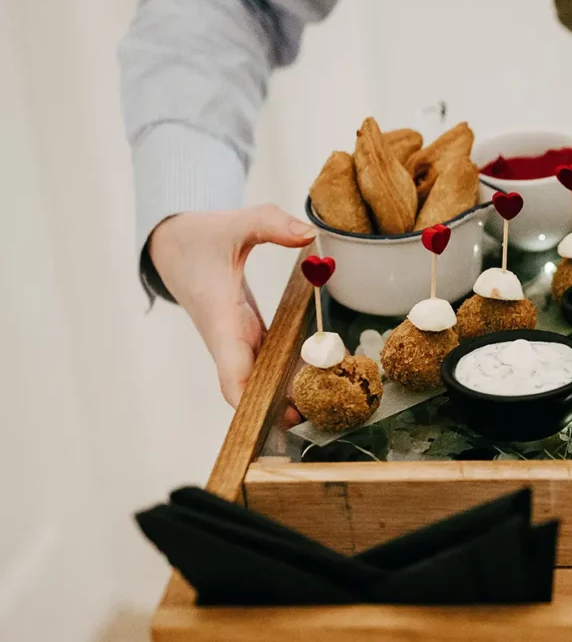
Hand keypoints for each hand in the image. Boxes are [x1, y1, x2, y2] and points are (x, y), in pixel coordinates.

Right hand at [149, 205, 314, 419]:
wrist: (172, 244)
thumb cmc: (198, 237)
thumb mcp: (233, 223)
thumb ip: (270, 223)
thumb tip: (309, 234)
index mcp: (221, 319)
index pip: (230, 373)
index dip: (248, 400)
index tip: (271, 418)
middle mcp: (228, 337)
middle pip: (251, 387)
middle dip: (279, 407)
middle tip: (321, 415)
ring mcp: (238, 339)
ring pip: (262, 378)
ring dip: (289, 392)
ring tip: (330, 402)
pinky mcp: (247, 334)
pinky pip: (270, 361)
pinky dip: (291, 371)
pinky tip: (322, 377)